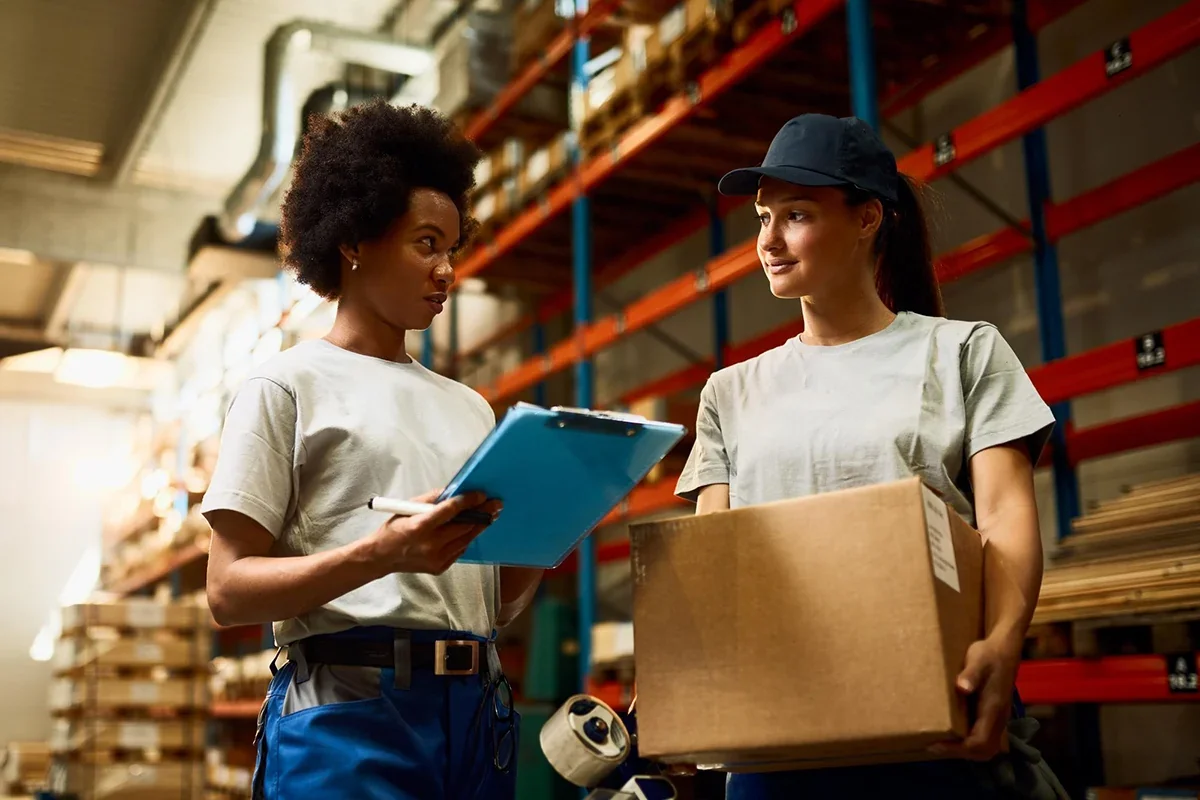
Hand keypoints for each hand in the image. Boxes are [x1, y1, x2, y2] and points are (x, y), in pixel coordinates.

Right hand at [371, 489, 500, 574]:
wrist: (382, 557)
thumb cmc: (394, 529)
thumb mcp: (407, 507)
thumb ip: (431, 500)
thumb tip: (454, 491)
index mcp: (420, 526)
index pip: (450, 511)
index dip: (468, 501)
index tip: (482, 495)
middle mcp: (430, 544)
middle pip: (464, 527)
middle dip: (481, 514)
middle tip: (496, 504)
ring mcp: (436, 559)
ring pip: (466, 539)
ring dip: (478, 526)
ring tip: (490, 515)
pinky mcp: (440, 567)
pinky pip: (460, 550)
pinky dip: (466, 539)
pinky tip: (471, 530)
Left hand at [929, 635, 1017, 761]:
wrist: (1004, 648)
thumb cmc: (988, 653)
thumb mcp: (977, 659)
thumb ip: (971, 674)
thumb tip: (962, 688)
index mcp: (993, 709)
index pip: (979, 742)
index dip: (958, 749)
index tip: (935, 745)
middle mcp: (998, 718)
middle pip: (984, 751)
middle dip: (960, 754)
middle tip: (935, 747)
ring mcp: (998, 718)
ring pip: (987, 747)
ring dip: (966, 751)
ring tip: (942, 745)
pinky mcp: (994, 714)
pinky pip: (984, 737)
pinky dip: (969, 743)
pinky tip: (952, 734)